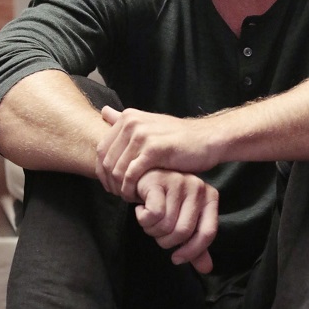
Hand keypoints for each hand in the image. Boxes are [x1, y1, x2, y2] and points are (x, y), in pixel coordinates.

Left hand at [96, 106, 220, 200]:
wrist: (207, 139)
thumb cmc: (178, 137)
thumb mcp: (149, 123)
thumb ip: (125, 119)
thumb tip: (103, 111)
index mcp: (128, 117)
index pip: (101, 149)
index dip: (102, 171)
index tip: (112, 185)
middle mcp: (132, 123)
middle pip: (106, 160)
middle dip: (110, 182)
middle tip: (119, 195)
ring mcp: (142, 135)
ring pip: (116, 170)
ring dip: (119, 188)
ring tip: (129, 197)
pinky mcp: (153, 150)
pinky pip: (130, 175)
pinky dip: (130, 189)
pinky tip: (137, 197)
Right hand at [135, 169, 218, 273]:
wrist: (143, 178)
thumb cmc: (166, 203)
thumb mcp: (184, 222)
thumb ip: (195, 244)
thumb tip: (206, 269)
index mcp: (210, 197)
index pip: (208, 233)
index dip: (192, 251)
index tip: (176, 259)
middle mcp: (198, 187)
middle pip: (183, 232)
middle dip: (165, 241)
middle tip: (157, 232)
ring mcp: (179, 181)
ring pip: (165, 225)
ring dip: (152, 230)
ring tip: (149, 220)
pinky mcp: (160, 181)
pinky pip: (153, 214)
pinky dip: (143, 219)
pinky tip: (141, 209)